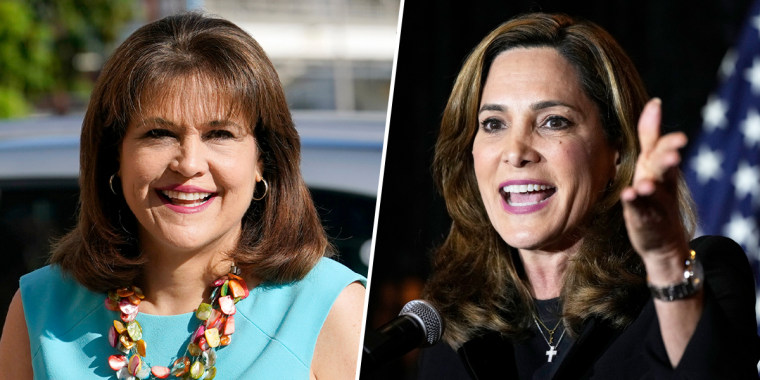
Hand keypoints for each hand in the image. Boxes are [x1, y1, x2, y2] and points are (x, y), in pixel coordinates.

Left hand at [621, 98, 689, 263]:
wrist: (662, 239)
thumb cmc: (654, 192)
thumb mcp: (652, 162)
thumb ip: (651, 135)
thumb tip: (655, 102)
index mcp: (660, 166)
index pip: (665, 149)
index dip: (669, 141)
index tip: (670, 125)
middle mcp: (661, 182)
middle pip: (664, 168)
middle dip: (668, 160)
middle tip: (674, 152)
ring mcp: (654, 201)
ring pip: (655, 191)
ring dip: (651, 185)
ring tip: (645, 183)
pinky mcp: (645, 219)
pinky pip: (640, 210)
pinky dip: (635, 203)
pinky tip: (629, 196)